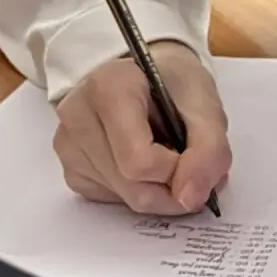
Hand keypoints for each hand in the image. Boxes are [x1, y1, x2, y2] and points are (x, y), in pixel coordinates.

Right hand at [52, 41, 231, 214]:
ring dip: (156, 187)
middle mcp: (77, 115)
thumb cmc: (176, 85)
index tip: (192, 153)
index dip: (178, 171)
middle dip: (170, 186)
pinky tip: (141, 160)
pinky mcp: (70, 167)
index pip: (140, 162)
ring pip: (123, 196)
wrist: (150, 77)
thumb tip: (189, 199)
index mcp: (109, 88)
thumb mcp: (208, 109)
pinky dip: (137, 189)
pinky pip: (111, 199)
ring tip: (163, 152)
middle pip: (131, 184)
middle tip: (187, 162)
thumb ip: (209, 152)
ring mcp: (67, 143)